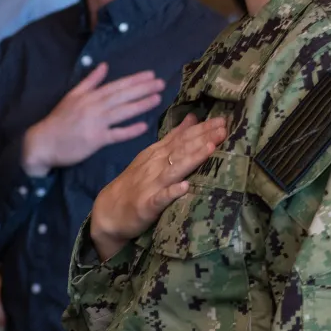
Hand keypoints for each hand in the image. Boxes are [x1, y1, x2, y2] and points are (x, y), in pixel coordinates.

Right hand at [21, 63, 165, 176]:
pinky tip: (143, 126)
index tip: (151, 75)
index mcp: (90, 96)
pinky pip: (116, 134)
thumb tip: (104, 66)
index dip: (135, 80)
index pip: (116, 85)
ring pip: (122, 112)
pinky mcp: (95, 140)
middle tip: (162, 84)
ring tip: (157, 99)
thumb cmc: (59, 119)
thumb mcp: (72, 95)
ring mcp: (95, 123)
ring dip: (140, 105)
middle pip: (123, 96)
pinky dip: (129, 130)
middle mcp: (94, 107)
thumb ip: (90, 81)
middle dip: (143, 89)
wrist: (43, 141)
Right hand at [89, 115, 227, 260]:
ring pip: (174, 169)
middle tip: (223, 128)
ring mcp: (151, 185)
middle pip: (182, 149)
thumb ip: (173, 138)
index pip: (182, 138)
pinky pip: (161, 198)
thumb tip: (193, 118)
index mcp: (157, 153)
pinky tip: (185, 187)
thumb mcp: (152, 156)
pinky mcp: (147, 205)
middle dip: (203, 138)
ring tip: (210, 149)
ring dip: (192, 159)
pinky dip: (172, 192)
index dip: (202, 129)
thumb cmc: (135, 183)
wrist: (107, 211)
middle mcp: (155, 166)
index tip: (222, 120)